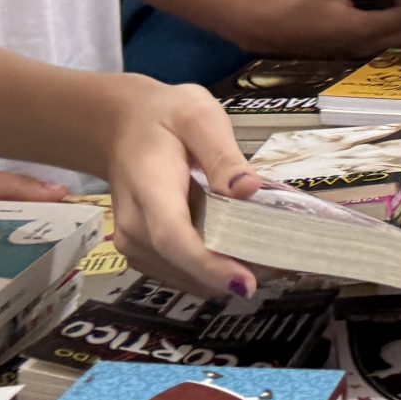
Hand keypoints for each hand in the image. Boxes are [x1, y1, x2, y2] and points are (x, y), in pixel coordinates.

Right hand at [102, 76, 261, 298]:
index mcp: (148, 188)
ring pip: (182, 277)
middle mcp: (133, 225)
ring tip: (264, 256)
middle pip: (181, 264)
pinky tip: (236, 255)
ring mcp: (132, 244)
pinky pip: (178, 274)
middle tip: (278, 262)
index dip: (208, 265)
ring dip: (220, 276)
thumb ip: (222, 154)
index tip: (245, 283)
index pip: (173, 237)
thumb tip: (248, 189)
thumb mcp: (198, 117)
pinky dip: (208, 272)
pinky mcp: (141, 253)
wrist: (122, 127)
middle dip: (228, 273)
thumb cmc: (166, 118)